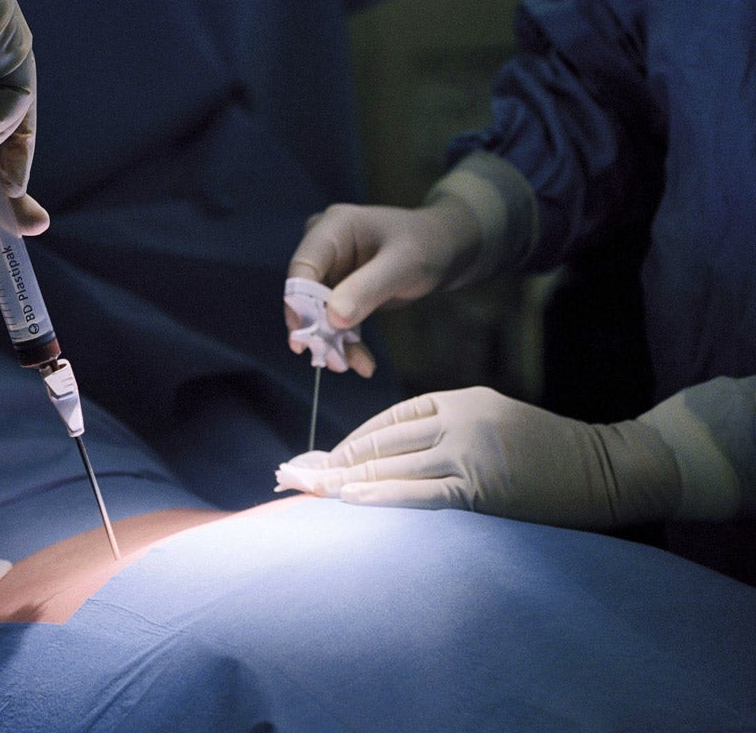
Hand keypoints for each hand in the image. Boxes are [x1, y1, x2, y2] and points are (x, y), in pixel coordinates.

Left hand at [276, 386, 681, 529]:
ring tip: (306, 491)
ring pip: (393, 466)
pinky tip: (350, 499)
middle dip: (332, 462)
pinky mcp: (482, 486)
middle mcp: (458, 419)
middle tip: (293, 476)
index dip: (348, 442)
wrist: (605, 467)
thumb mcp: (491, 419)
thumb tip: (388, 455)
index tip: (319, 460)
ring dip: (343, 481)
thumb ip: (444, 428)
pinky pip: (421, 493)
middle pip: (380, 441)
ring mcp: (469, 450)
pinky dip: (382, 496)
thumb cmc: (545, 448)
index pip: (387, 419)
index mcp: (457, 399)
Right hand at [285, 196, 479, 377]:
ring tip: (357, 366)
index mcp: (332, 228)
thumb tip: (333, 318)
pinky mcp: (340, 291)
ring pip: (318, 313)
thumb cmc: (426, 245)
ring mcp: (331, 270)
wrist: (446, 248)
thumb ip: (366, 288)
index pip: (302, 267)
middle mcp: (324, 248)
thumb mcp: (402, 265)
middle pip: (304, 294)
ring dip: (334, 342)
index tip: (305, 338)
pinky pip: (335, 320)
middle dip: (319, 329)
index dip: (298, 303)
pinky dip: (347, 342)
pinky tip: (363, 363)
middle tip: (336, 362)